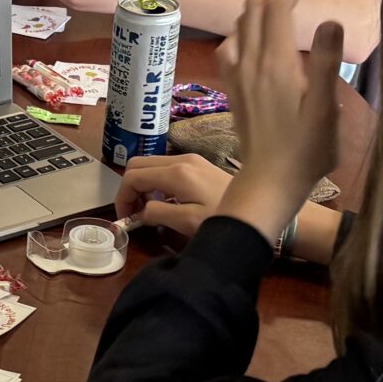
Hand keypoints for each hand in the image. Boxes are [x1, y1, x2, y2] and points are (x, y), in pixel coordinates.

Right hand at [116, 153, 232, 241]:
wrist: (260, 209)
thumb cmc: (224, 218)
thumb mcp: (188, 222)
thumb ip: (158, 214)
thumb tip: (141, 212)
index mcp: (176, 172)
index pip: (132, 177)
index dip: (122, 198)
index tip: (126, 218)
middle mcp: (180, 159)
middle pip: (138, 165)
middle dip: (130, 189)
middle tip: (135, 213)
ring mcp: (191, 159)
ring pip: (151, 164)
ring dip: (143, 185)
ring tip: (150, 210)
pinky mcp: (198, 165)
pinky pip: (166, 167)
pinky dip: (157, 182)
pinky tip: (167, 201)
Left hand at [215, 0, 345, 239]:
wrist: (269, 182)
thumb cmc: (306, 151)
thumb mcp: (325, 108)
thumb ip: (325, 62)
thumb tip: (330, 21)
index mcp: (274, 63)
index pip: (279, 7)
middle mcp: (251, 63)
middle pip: (255, 6)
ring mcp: (239, 75)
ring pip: (242, 23)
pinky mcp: (235, 88)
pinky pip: (233, 45)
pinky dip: (245, 25)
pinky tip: (253, 31)